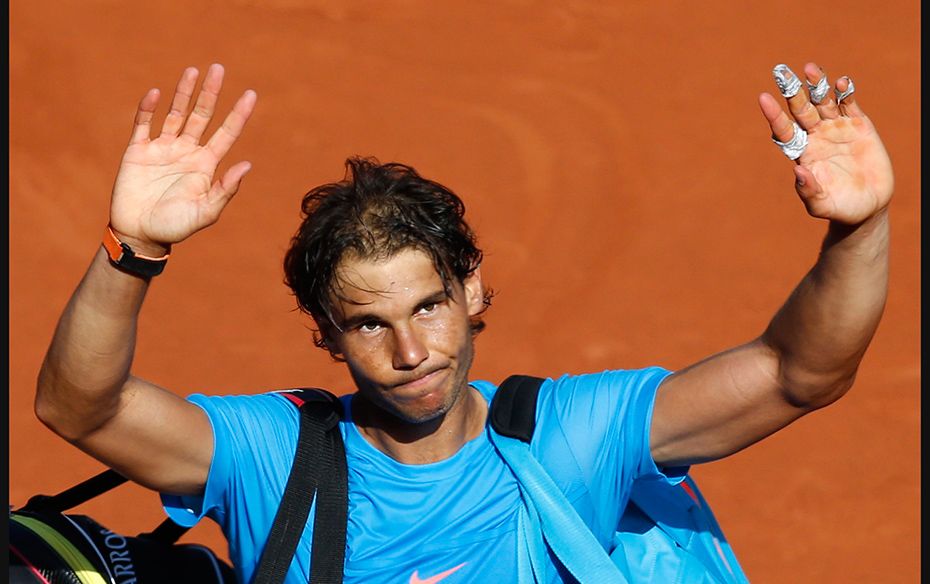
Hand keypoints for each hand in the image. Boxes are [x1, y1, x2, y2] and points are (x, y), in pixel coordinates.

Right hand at [109, 64, 256, 254]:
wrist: (140, 235)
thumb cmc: (175, 227)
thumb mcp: (206, 212)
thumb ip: (225, 189)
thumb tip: (247, 165)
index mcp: (206, 165)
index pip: (226, 133)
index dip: (238, 114)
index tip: (251, 94)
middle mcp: (187, 151)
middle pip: (202, 115)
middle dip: (210, 93)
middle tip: (218, 68)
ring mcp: (162, 149)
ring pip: (175, 113)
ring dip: (184, 93)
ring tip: (193, 71)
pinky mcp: (138, 150)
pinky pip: (143, 124)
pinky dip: (148, 108)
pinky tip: (155, 93)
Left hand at [759, 62, 892, 225]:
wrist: (868, 206)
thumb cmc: (839, 208)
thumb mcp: (821, 205)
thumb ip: (808, 190)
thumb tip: (798, 171)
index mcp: (802, 152)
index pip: (784, 129)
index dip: (774, 114)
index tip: (764, 98)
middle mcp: (816, 136)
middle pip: (801, 109)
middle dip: (792, 91)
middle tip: (781, 71)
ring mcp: (837, 129)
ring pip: (824, 101)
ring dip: (817, 85)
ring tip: (809, 69)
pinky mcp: (859, 126)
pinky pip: (850, 104)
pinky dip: (846, 92)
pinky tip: (841, 82)